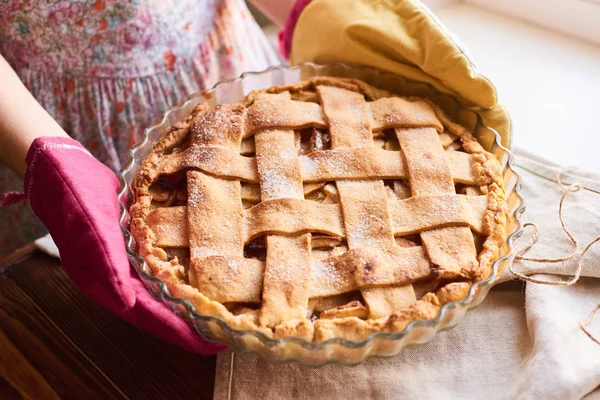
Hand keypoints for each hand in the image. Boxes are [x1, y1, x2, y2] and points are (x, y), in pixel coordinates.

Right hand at [23, 136, 224, 353]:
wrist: (64, 169)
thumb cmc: (73, 198)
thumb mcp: (91, 229)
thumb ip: (108, 267)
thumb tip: (127, 304)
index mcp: (102, 281)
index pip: (144, 314)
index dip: (175, 330)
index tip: (206, 343)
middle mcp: (115, 277)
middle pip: (156, 307)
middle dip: (186, 321)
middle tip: (221, 332)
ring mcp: (124, 262)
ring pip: (159, 289)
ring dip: (184, 301)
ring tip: (216, 310)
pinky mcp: (132, 245)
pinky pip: (159, 267)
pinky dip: (177, 275)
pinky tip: (197, 275)